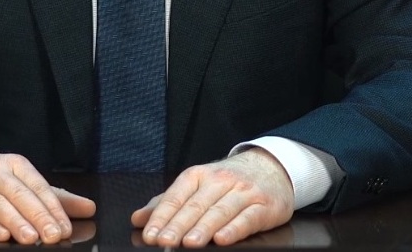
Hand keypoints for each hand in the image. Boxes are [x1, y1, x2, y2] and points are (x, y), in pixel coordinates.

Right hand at [0, 141, 94, 243]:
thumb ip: (52, 195)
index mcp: (12, 164)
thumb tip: (87, 208)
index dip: (52, 207)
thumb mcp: (17, 178)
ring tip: (31, 238)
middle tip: (54, 235)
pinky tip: (0, 236)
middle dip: (38, 216)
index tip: (65, 227)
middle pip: (19, 194)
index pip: (37, 185)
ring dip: (15, 221)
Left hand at [131, 148, 294, 246]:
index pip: (176, 196)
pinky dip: (234, 229)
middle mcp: (220, 181)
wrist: (272, 167)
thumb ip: (168, 203)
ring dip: (203, 228)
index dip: (161, 216)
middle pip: (195, 206)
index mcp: (198, 175)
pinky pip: (247, 218)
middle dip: (178, 225)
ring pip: (219, 211)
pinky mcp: (263, 206)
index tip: (150, 234)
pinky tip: (222, 239)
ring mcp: (242, 192)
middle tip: (164, 241)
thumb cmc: (229, 181)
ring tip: (189, 243)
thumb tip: (139, 218)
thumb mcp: (197, 185)